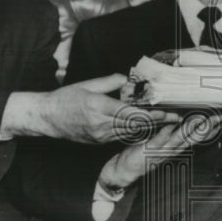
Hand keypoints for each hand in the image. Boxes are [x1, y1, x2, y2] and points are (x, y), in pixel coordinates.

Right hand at [0, 74, 178, 143]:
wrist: (46, 118)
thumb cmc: (65, 99)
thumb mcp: (87, 85)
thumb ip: (110, 82)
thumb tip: (127, 80)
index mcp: (99, 107)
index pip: (130, 113)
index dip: (150, 114)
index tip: (165, 112)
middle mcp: (101, 124)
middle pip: (134, 125)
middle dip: (156, 122)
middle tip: (174, 117)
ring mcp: (100, 135)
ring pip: (130, 133)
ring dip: (149, 128)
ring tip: (166, 122)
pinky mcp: (99, 141)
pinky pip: (121, 136)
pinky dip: (136, 132)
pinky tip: (148, 128)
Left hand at [101, 111, 221, 188]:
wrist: (123, 172)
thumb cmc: (140, 155)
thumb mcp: (159, 143)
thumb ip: (170, 134)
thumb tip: (180, 120)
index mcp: (174, 148)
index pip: (196, 138)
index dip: (210, 130)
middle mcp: (170, 151)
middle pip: (191, 139)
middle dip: (205, 129)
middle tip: (218, 119)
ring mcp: (159, 152)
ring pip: (177, 141)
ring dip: (188, 131)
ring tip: (199, 120)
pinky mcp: (146, 152)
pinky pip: (156, 143)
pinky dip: (163, 135)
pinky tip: (169, 127)